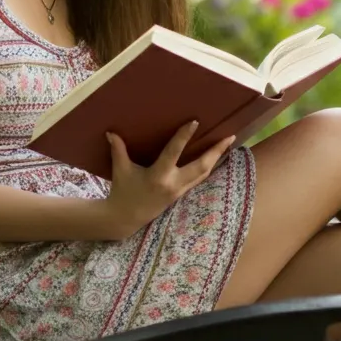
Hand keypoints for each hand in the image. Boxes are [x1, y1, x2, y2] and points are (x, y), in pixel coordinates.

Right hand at [102, 121, 235, 239]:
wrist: (125, 218)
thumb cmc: (122, 191)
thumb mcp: (120, 170)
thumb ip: (118, 150)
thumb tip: (111, 132)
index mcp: (158, 176)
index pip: (174, 152)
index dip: (184, 136)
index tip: (195, 122)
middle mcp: (173, 183)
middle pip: (201, 166)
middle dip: (216, 151)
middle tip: (229, 136)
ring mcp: (180, 190)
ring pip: (204, 173)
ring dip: (217, 158)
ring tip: (227, 143)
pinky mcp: (182, 194)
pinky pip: (200, 178)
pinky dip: (209, 166)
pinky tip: (216, 156)